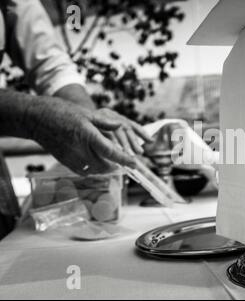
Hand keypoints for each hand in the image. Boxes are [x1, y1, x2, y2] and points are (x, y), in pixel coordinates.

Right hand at [26, 97, 147, 174]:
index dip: (124, 159)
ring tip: (113, 162)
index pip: (110, 152)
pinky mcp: (66, 162)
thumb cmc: (63, 112)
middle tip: (124, 160)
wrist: (37, 119)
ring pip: (96, 170)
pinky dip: (94, 169)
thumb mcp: (86, 113)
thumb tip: (121, 125)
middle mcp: (80, 149)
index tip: (135, 163)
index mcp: (87, 135)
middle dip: (116, 165)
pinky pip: (85, 171)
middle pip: (105, 165)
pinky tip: (98, 162)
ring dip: (106, 168)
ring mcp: (72, 158)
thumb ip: (105, 122)